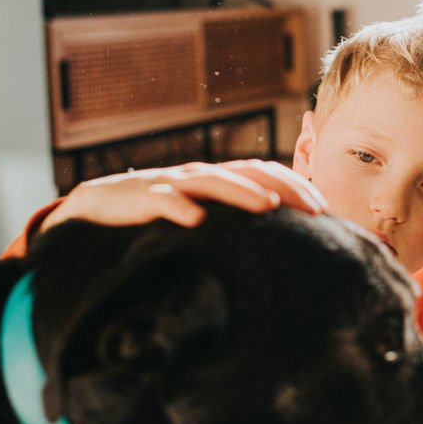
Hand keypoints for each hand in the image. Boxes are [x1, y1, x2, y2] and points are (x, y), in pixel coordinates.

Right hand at [41, 160, 326, 232]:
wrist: (98, 206)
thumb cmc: (158, 216)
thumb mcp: (201, 216)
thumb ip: (232, 225)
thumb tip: (277, 250)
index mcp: (218, 179)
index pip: (265, 174)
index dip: (295, 186)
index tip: (324, 209)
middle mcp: (200, 175)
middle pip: (249, 173)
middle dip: (283, 188)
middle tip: (313, 209)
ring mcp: (172, 183)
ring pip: (212, 180)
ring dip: (241, 192)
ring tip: (267, 207)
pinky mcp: (141, 198)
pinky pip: (162, 199)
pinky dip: (178, 206)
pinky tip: (195, 221)